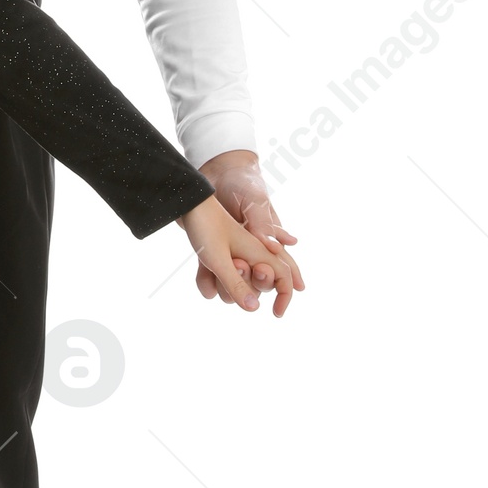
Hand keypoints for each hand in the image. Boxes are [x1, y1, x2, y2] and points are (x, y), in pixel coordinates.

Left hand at [193, 149, 302, 308]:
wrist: (210, 174)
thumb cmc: (240, 184)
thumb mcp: (254, 206)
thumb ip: (264, 227)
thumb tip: (274, 256)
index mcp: (269, 241)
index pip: (284, 274)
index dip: (284, 293)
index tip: (277, 313)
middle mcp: (252, 251)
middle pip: (256, 284)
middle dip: (248, 284)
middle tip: (238, 266)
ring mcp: (231, 253)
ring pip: (232, 286)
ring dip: (225, 284)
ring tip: (217, 265)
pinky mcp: (210, 251)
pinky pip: (210, 277)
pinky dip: (206, 281)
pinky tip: (204, 280)